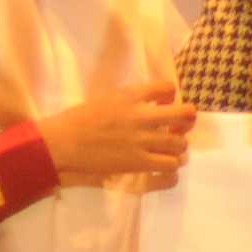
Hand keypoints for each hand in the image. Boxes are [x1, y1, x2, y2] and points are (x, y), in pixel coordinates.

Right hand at [43, 81, 194, 189]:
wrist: (63, 143)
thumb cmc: (78, 120)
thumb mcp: (107, 98)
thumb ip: (130, 99)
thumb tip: (150, 104)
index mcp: (131, 95)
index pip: (167, 87)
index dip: (171, 95)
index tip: (165, 104)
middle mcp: (142, 115)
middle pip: (184, 114)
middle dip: (188, 120)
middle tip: (181, 126)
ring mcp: (142, 140)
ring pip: (180, 143)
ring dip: (179, 145)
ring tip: (172, 148)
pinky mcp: (138, 162)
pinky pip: (170, 164)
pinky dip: (172, 164)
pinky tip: (164, 162)